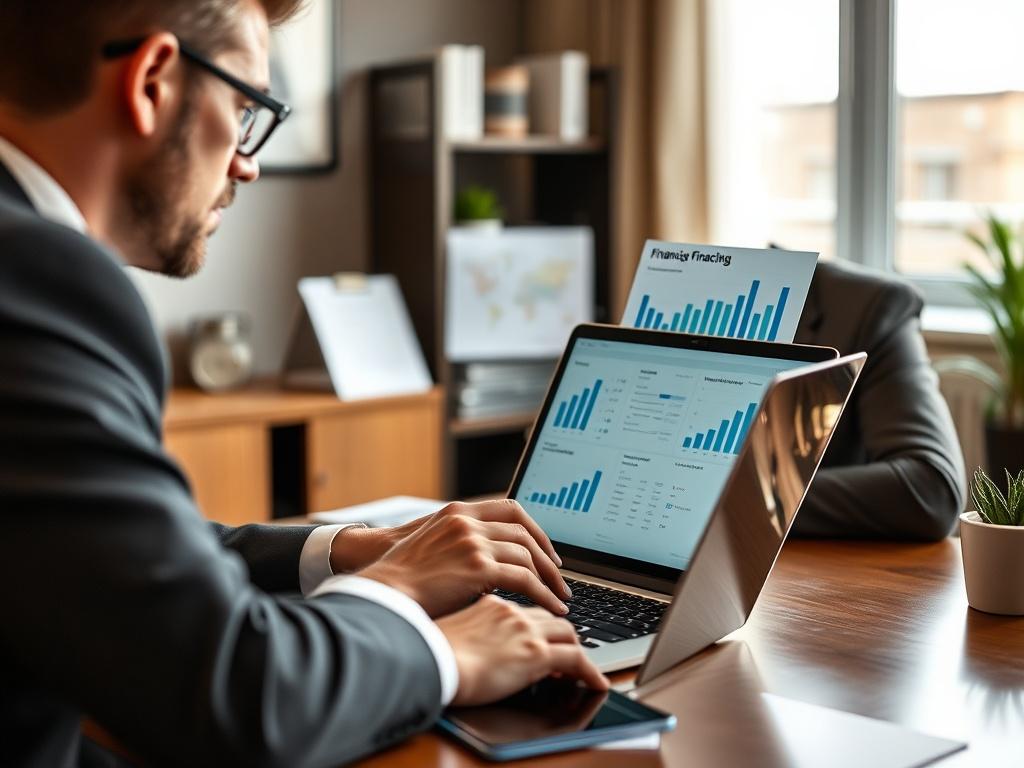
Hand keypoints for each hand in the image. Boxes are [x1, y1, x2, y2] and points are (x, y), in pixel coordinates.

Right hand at [356, 499, 571, 617]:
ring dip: (548, 579)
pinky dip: (543, 594)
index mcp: (458, 512)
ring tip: (558, 597)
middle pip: (524, 533)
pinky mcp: (478, 567)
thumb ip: (463, 543)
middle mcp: (468, 522)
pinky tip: (550, 606)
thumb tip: (493, 563)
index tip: (545, 549)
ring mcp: (473, 542)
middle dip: (547, 557)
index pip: (511, 509)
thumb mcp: (432, 544)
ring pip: (528, 556)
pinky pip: (525, 579)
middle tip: (559, 577)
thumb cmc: (403, 578)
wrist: (383, 592)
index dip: (534, 529)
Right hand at [437, 595, 608, 705]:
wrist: (427, 660)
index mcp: (490, 602)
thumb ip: (467, 626)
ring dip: (577, 647)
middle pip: (550, 615)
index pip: (527, 605)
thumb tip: (471, 641)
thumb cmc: (426, 650)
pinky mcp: (534, 651)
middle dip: (563, 630)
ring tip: (583, 665)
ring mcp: (524, 628)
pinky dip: (589, 670)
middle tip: (570, 646)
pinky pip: (575, 658)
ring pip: (567, 631)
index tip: (544, 629)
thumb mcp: (448, 627)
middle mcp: (511, 610)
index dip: (539, 619)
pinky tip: (594, 680)